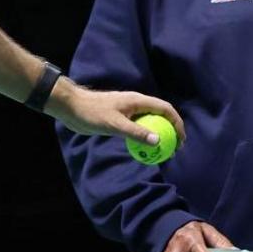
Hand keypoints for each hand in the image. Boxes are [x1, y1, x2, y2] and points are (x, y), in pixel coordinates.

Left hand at [51, 82, 186, 145]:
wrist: (72, 107)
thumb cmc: (92, 112)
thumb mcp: (114, 124)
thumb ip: (136, 132)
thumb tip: (156, 141)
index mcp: (138, 100)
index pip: (165, 109)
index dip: (177, 122)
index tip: (180, 138)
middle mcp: (136, 104)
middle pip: (160, 115)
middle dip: (171, 130)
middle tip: (175, 147)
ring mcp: (129, 112)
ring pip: (150, 122)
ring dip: (158, 135)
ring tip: (163, 151)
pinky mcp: (121, 119)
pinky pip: (138, 129)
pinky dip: (144, 138)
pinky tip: (144, 150)